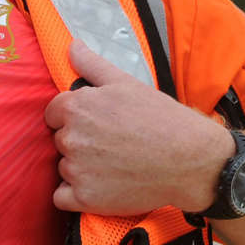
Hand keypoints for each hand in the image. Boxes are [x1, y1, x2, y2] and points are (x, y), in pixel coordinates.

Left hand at [45, 40, 234, 214]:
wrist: (190, 160)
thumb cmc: (161, 119)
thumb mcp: (127, 83)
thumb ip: (92, 65)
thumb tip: (72, 45)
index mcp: (77, 107)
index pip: (54, 113)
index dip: (74, 118)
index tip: (97, 125)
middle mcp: (71, 138)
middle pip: (60, 140)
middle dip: (80, 142)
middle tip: (111, 144)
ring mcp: (77, 170)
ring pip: (64, 168)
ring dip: (80, 168)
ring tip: (114, 164)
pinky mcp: (85, 198)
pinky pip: (62, 198)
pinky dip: (75, 194)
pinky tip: (99, 186)